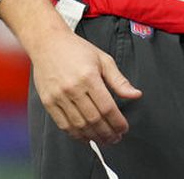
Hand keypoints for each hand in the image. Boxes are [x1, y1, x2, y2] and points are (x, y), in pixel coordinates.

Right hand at [29, 29, 142, 144]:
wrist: (48, 43)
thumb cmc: (77, 50)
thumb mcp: (103, 60)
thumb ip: (119, 80)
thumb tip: (136, 95)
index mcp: (89, 77)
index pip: (107, 107)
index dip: (117, 122)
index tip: (124, 128)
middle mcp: (73, 88)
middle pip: (94, 119)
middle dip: (107, 133)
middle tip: (116, 138)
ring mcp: (58, 96)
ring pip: (79, 125)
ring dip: (93, 137)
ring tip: (104, 140)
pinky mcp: (48, 102)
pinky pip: (63, 125)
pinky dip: (76, 134)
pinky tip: (86, 136)